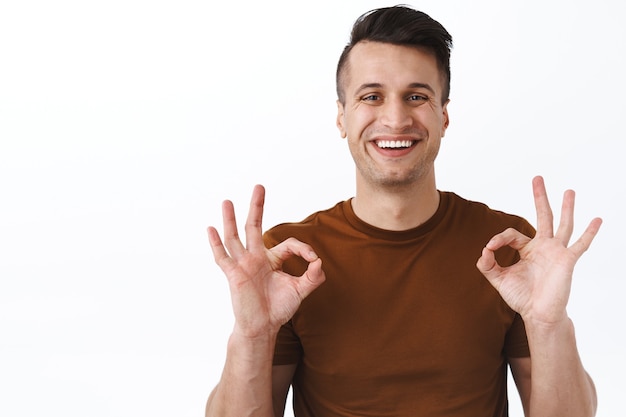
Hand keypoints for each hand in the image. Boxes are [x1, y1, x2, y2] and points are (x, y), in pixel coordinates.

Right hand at [208, 185, 324, 338]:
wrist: (262, 328)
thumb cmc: (278, 309)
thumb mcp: (300, 291)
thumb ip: (313, 277)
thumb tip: (318, 262)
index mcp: (271, 260)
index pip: (287, 244)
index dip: (302, 248)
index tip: (312, 258)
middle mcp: (255, 258)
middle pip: (254, 227)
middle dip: (257, 207)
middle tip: (259, 186)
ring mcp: (243, 265)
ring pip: (235, 237)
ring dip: (231, 219)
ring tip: (227, 201)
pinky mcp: (234, 275)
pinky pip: (222, 257)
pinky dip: (216, 243)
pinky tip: (210, 229)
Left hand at [476, 176, 601, 324]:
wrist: (538, 315)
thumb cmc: (521, 297)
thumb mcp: (498, 279)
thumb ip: (487, 265)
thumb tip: (483, 250)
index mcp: (527, 250)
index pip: (512, 234)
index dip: (499, 238)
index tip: (491, 248)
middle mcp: (543, 247)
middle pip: (542, 216)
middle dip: (540, 197)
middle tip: (537, 178)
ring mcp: (557, 252)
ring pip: (563, 224)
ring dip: (566, 208)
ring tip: (569, 191)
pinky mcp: (567, 260)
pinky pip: (580, 244)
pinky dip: (589, 232)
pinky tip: (597, 219)